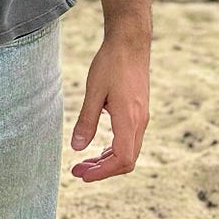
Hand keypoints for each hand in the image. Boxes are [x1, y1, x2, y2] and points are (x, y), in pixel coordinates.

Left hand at [70, 36, 148, 180]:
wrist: (131, 43)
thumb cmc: (111, 63)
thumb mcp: (94, 92)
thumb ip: (86, 121)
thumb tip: (77, 148)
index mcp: (129, 119)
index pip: (122, 160)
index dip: (103, 173)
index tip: (83, 175)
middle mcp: (139, 122)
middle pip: (127, 160)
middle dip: (102, 170)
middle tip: (77, 172)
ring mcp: (141, 117)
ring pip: (129, 151)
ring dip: (107, 161)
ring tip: (84, 162)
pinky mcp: (139, 112)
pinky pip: (130, 140)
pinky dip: (114, 149)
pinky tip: (99, 147)